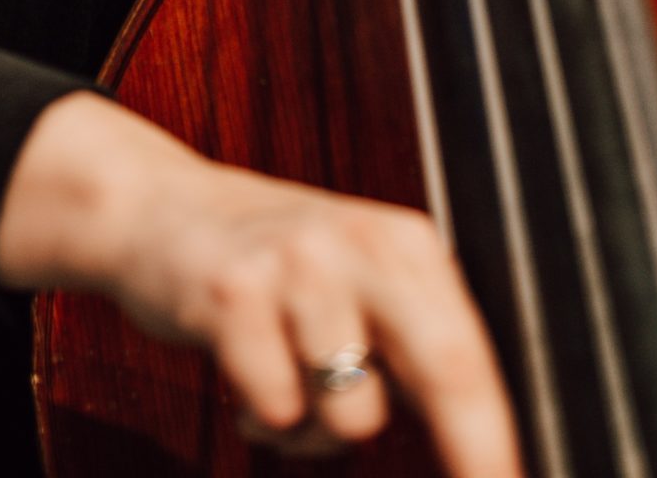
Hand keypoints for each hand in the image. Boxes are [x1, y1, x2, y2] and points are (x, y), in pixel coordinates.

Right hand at [0, 92, 521, 471]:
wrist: (161, 206)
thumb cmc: (273, 266)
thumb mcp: (359, 279)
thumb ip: (414, 342)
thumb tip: (479, 445)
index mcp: (404, 243)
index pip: (469, 355)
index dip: (495, 440)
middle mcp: (360, 241)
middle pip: (445, 366)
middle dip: (472, 451)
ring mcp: (296, 263)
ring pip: (352, 415)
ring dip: (321, 429)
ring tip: (291, 380)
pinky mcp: (234, 292)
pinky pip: (277, 411)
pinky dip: (263, 416)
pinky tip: (245, 366)